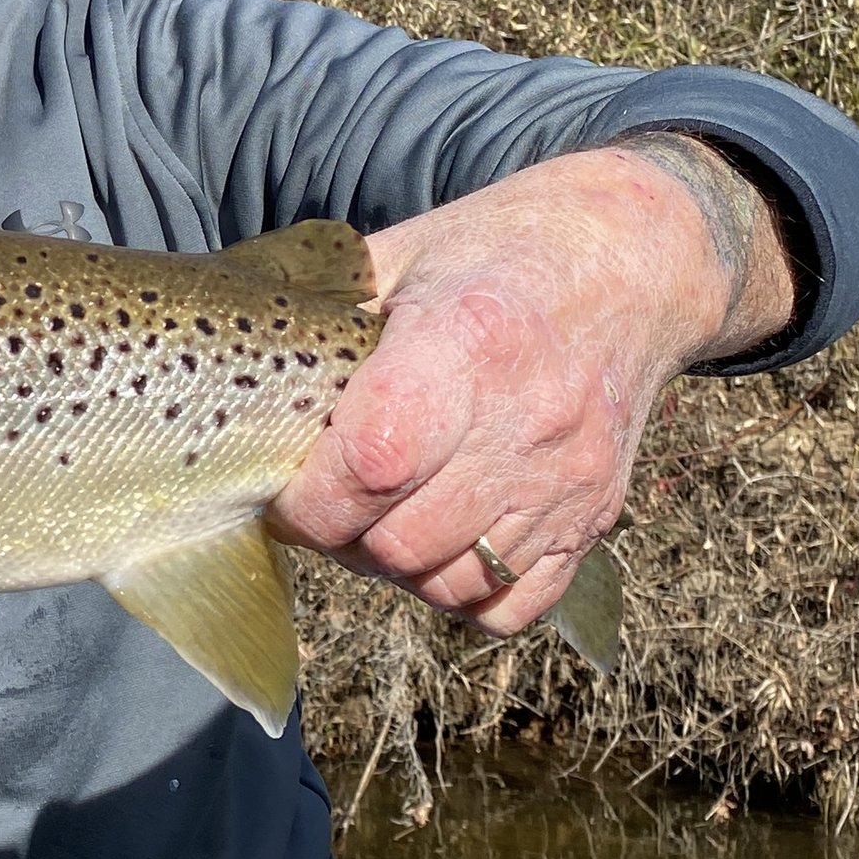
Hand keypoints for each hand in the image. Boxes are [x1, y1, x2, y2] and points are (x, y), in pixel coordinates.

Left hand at [266, 141, 791, 638]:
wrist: (633, 258)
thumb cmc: (493, 252)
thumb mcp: (398, 256)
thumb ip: (319, 320)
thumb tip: (224, 375)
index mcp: (465, 342)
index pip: (369, 466)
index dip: (308, 499)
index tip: (284, 486)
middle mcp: (527, 420)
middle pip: (402, 544)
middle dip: (341, 538)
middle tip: (325, 501)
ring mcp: (569, 478)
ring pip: (450, 585)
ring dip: (396, 567)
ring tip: (381, 515)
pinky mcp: (599, 515)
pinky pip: (514, 606)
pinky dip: (463, 592)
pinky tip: (441, 539)